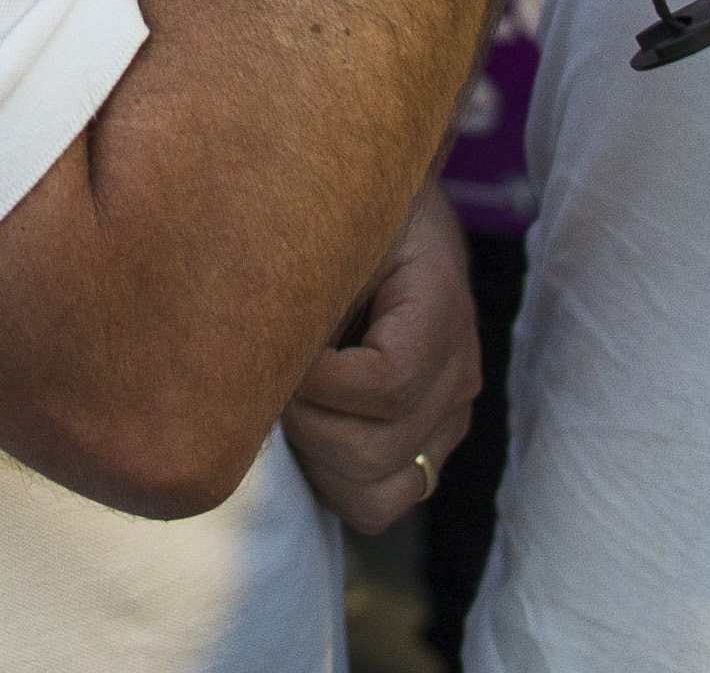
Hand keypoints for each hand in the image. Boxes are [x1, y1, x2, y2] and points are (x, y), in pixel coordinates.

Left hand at [281, 185, 479, 533]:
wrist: (386, 211)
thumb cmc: (344, 208)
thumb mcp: (329, 221)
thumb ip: (304, 279)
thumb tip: (251, 346)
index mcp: (441, 306)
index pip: (387, 383)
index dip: (318, 383)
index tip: (279, 347)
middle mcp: (458, 374)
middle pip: (376, 450)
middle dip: (305, 422)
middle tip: (272, 376)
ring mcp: (447, 419)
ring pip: (380, 494)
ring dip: (318, 460)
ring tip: (292, 403)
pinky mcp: (427, 445)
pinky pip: (382, 500)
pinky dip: (335, 480)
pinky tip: (309, 427)